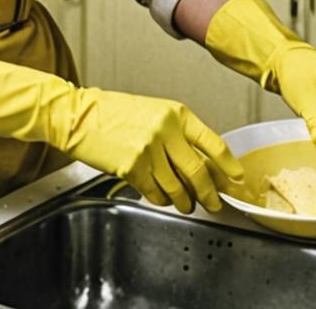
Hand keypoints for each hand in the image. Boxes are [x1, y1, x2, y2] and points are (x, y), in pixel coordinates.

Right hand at [58, 87, 242, 212]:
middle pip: (199, 171)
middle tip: (215, 203)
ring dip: (185, 201)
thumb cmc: (112, 112)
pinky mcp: (132, 168)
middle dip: (210, 193)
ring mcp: (149, 150)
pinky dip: (162, 200)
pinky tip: (162, 198)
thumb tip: (201, 162)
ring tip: (186, 204)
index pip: (213, 142)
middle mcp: (165, 130)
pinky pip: (156, 193)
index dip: (229, 165)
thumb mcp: (151, 112)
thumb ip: (176, 133)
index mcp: (175, 113)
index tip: (237, 178)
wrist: (78, 115)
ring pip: (178, 187)